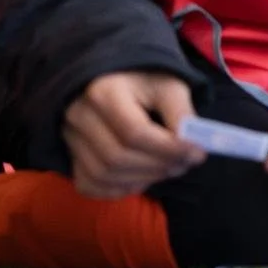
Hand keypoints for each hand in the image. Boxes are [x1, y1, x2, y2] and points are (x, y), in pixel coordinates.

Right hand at [62, 72, 204, 198]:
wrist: (116, 77)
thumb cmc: (147, 80)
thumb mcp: (170, 86)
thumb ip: (182, 114)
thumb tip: (192, 147)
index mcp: (104, 92)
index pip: (134, 132)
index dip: (169, 148)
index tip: (198, 153)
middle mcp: (79, 115)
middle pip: (117, 157)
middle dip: (158, 166)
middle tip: (186, 163)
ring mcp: (70, 137)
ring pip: (103, 174)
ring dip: (143, 179)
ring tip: (170, 168)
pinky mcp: (70, 154)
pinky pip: (89, 185)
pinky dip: (118, 190)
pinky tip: (144, 179)